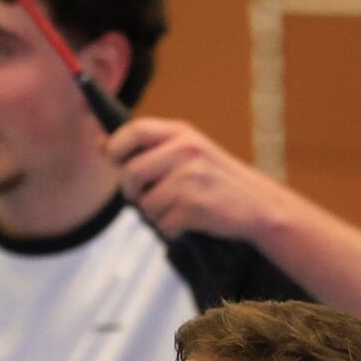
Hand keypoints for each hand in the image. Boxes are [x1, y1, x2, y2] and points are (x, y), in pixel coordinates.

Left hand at [106, 118, 287, 242]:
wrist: (259, 205)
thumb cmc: (217, 180)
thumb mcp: (189, 152)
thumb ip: (149, 148)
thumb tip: (100, 144)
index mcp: (182, 133)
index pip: (134, 130)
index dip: (116, 147)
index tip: (113, 161)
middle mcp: (185, 150)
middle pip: (131, 173)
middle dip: (131, 192)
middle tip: (147, 197)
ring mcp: (190, 177)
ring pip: (145, 204)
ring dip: (155, 214)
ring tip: (179, 209)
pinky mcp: (195, 205)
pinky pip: (163, 224)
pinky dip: (172, 229)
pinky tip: (190, 222)